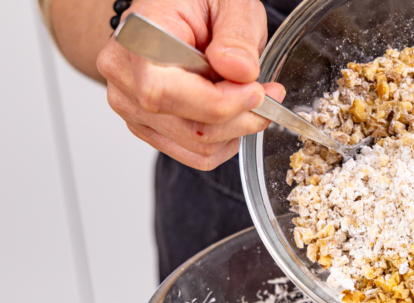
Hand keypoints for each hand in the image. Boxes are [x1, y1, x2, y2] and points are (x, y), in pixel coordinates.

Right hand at [97, 0, 284, 170]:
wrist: (174, 10)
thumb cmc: (196, 2)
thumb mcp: (230, 2)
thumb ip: (237, 35)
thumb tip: (239, 71)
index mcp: (137, 39)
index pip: (166, 93)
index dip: (221, 102)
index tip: (258, 91)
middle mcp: (124, 77)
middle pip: (190, 128)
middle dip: (242, 117)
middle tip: (268, 93)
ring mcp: (132, 108)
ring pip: (198, 148)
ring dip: (237, 129)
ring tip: (249, 96)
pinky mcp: (149, 128)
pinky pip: (196, 154)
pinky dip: (225, 139)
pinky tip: (233, 111)